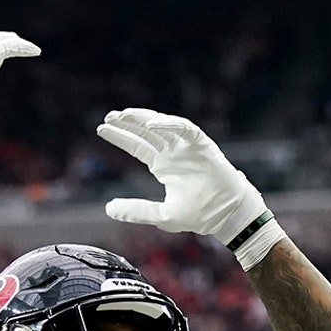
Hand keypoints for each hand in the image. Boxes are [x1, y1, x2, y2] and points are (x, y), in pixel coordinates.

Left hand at [96, 108, 267, 244]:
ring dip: (144, 118)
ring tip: (124, 115)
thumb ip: (136, 210)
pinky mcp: (203, 145)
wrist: (228, 216)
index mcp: (163, 166)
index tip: (101, 129)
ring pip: (162, 125)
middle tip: (108, 116)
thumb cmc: (200, 215)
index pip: (138, 145)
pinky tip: (152, 123)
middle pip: (146, 131)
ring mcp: (187, 147)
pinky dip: (169, 124)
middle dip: (127, 123)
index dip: (120, 137)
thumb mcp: (162, 215)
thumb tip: (108, 208)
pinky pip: (185, 128)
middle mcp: (173, 153)